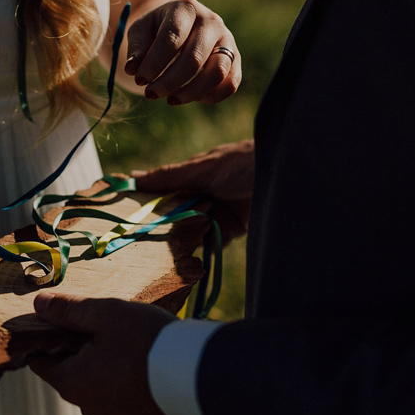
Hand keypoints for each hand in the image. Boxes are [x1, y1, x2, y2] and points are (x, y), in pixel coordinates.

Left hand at [29, 292, 176, 414]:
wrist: (201, 377)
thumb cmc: (147, 342)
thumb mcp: (105, 315)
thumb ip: (69, 310)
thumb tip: (38, 304)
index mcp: (71, 384)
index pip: (40, 361)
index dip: (45, 337)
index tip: (58, 317)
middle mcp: (88, 406)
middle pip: (69, 370)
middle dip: (77, 345)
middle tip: (97, 319)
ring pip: (96, 380)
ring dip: (103, 359)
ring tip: (123, 334)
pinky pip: (120, 390)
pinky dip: (123, 373)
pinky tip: (140, 354)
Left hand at [124, 0, 240, 104]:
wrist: (177, 28)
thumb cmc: (154, 30)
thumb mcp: (139, 32)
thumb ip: (136, 49)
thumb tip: (133, 69)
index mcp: (186, 8)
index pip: (172, 38)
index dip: (153, 63)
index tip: (138, 79)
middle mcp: (211, 21)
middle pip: (194, 58)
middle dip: (169, 82)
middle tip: (150, 94)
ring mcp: (227, 40)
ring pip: (218, 72)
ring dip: (191, 93)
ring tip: (170, 100)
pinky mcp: (235, 59)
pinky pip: (231, 83)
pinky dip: (210, 96)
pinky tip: (188, 98)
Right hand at [131, 139, 254, 244]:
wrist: (286, 177)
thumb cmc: (239, 164)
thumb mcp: (201, 169)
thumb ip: (168, 177)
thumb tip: (132, 178)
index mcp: (189, 180)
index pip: (161, 195)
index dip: (145, 207)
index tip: (128, 220)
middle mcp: (199, 197)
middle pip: (174, 216)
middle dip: (165, 226)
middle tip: (149, 238)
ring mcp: (214, 214)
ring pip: (191, 231)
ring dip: (185, 237)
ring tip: (175, 244)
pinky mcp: (230, 230)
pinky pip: (212, 243)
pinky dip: (205, 247)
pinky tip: (196, 251)